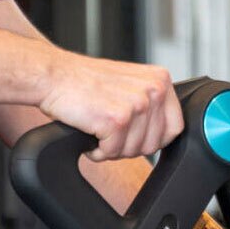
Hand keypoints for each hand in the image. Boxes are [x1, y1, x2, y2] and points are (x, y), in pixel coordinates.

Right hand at [36, 47, 182, 161]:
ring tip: (98, 129)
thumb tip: (163, 130)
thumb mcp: (130, 83)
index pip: (175, 127)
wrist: (54, 76)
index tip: (136, 137)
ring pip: (133, 151)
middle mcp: (153, 90)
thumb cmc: (85, 81)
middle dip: (130, 146)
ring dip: (112, 149)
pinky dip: (97, 151)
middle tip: (110, 132)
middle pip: (154, 144)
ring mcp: (137, 105)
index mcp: (160, 79)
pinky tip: (90, 133)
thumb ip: (151, 101)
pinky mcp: (117, 120)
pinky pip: (112, 152)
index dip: (154, 139)